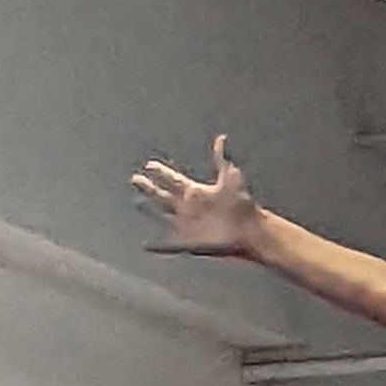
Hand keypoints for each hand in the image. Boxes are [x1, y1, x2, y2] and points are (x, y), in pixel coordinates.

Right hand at [133, 132, 262, 255]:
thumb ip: (221, 160)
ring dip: (150, 210)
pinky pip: (170, 243)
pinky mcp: (190, 241)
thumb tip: (221, 139)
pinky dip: (158, 246)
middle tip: (136, 179)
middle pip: (163, 195)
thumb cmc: (242, 205)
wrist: (250, 230)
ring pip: (164, 215)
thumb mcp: (231, 179)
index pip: (173, 180)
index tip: (150, 165)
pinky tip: (147, 246)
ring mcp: (188, 224)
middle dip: (149, 187)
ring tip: (137, 203)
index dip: (161, 173)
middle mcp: (189, 207)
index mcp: (196, 192)